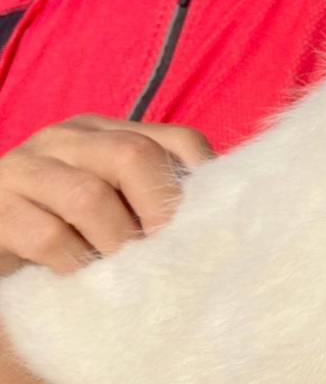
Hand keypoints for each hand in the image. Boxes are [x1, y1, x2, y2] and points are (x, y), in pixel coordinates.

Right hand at [0, 114, 212, 275]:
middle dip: (160, 210)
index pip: (179, 139)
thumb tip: (218, 216)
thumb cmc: (68, 227)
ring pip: (89, 197)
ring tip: (125, 270)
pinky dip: (75, 263)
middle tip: (169, 253)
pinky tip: (81, 276)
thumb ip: (154, 197)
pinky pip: (47, 236)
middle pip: (134, 155)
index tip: (214, 224)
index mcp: (109, 131)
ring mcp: (26, 167)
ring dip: (116, 243)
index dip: (204, 180)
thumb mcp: (119, 204)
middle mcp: (68, 137)